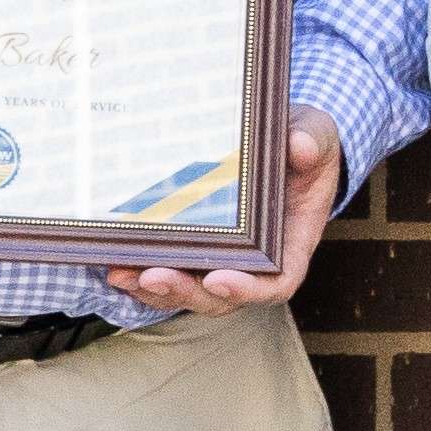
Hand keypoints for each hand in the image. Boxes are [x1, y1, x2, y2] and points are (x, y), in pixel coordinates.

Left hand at [107, 108, 343, 316]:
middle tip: (151, 276)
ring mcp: (222, 257)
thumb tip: (301, 146)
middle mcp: (255, 261)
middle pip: (221, 297)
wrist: (283, 137)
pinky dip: (141, 272)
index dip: (248, 289)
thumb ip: (312, 140)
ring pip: (189, 290)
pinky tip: (113, 259)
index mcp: (291, 243)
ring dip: (154, 290)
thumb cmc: (303, 140)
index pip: (276, 282)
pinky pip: (170, 270)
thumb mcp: (316, 133)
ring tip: (121, 273)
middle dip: (184, 292)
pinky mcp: (196, 246)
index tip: (218, 278)